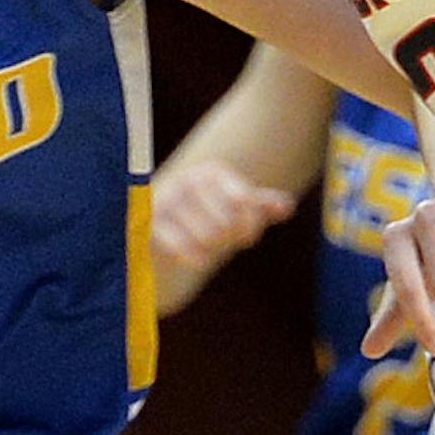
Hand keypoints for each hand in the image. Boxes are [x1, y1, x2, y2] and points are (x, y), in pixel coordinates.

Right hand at [150, 157, 296, 312]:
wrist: (155, 229)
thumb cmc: (203, 217)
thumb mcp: (232, 209)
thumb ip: (259, 205)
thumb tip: (287, 206)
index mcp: (212, 173)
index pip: (244, 202)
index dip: (251, 226)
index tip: (246, 238)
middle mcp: (188, 181)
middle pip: (226, 223)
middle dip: (229, 240)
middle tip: (222, 244)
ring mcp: (166, 201)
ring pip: (206, 237)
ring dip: (211, 251)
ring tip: (207, 251)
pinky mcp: (148, 224)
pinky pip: (180, 247)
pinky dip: (194, 257)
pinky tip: (198, 260)